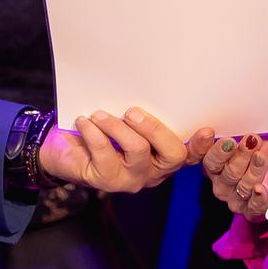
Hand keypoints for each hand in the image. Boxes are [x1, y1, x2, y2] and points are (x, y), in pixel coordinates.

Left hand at [39, 107, 192, 194]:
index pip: (190, 155)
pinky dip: (94, 133)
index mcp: (163, 155)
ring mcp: (131, 179)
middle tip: (132, 112)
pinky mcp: (106, 181)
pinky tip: (84, 122)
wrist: (60, 150)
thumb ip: (139, 112)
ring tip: (99, 114)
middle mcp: (153, 171)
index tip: (206, 129)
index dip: (202, 146)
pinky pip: (105, 154)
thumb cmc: (98, 129)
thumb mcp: (122, 118)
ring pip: (138, 151)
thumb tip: (147, 87)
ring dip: (118, 127)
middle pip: (173, 154)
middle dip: (155, 128)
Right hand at [199, 133, 267, 219]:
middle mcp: (221, 182)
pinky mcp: (253, 210)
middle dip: (236, 155)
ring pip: (240, 185)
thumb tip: (238, 120)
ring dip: (252, 170)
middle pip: (222, 171)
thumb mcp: (256, 135)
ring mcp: (235, 198)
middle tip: (248, 142)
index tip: (209, 132)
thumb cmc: (265, 151)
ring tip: (261, 156)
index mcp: (215, 162)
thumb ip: (244, 131)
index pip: (202, 155)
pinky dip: (258, 197)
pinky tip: (260, 188)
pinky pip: (253, 206)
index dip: (201, 145)